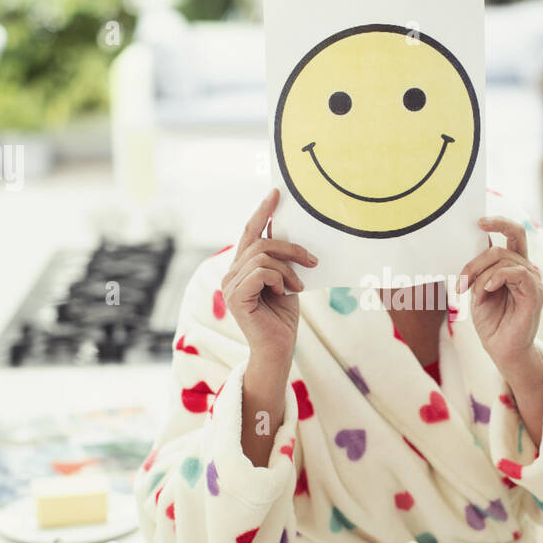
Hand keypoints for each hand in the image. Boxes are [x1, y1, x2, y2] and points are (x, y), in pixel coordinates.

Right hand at [223, 190, 315, 466]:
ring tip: (298, 287)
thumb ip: (281, 261)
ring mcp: (230, 285)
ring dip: (288, 269)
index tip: (277, 193)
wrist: (279, 349)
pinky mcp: (235, 297)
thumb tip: (287, 234)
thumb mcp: (286, 281)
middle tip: (312, 261)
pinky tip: (286, 293)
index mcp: (242, 267)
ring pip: (262, 256)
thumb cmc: (283, 318)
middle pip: (259, 242)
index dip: (262, 211)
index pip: (251, 233)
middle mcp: (231, 273)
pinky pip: (261, 272)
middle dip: (289, 247)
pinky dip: (279, 279)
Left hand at [461, 216, 542, 377]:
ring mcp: (533, 280)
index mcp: (514, 266)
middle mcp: (526, 269)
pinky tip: (485, 291)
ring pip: (504, 259)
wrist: (501, 350)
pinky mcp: (535, 293)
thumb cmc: (491, 321)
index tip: (478, 221)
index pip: (513, 234)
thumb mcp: (479, 289)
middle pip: (504, 246)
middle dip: (475, 261)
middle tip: (461, 281)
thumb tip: (473, 243)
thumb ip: (480, 268)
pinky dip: (495, 279)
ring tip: (473, 296)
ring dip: (480, 276)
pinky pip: (516, 272)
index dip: (499, 223)